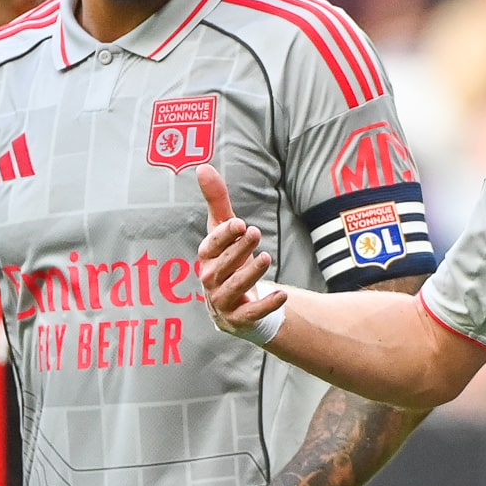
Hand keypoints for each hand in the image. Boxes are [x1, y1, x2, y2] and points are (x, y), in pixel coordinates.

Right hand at [196, 165, 286, 334]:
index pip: (210, 246)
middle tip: (255, 232)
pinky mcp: (238, 319)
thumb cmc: (228, 260)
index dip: (223, 236)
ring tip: (266, 257)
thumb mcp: (225, 231)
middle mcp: (209, 281)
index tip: (239, 223)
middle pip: (221, 267)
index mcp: (206, 259)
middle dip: (237, 250)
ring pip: (234, 289)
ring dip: (250, 274)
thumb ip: (217, 201)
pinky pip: (251, 314)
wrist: (234, 304)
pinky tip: (283, 294)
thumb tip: (203, 166)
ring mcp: (222, 302)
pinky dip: (266, 305)